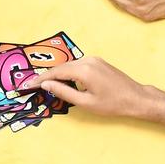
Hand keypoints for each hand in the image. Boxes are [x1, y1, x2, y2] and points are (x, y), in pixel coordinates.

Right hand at [22, 55, 149, 118]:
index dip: (40, 79)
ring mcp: (93, 59)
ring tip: (45, 85)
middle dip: (46, 77)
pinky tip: (63, 81)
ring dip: (57, 75)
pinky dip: (67, 72)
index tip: (28, 85)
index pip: (55, 73)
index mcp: (84, 70)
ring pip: (68, 65)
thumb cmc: (112, 104)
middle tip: (33, 86)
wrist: (135, 98)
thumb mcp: (85, 102)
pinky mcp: (97, 61)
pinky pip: (77, 65)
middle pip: (61, 67)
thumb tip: (46, 85)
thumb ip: (64, 92)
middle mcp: (88, 60)